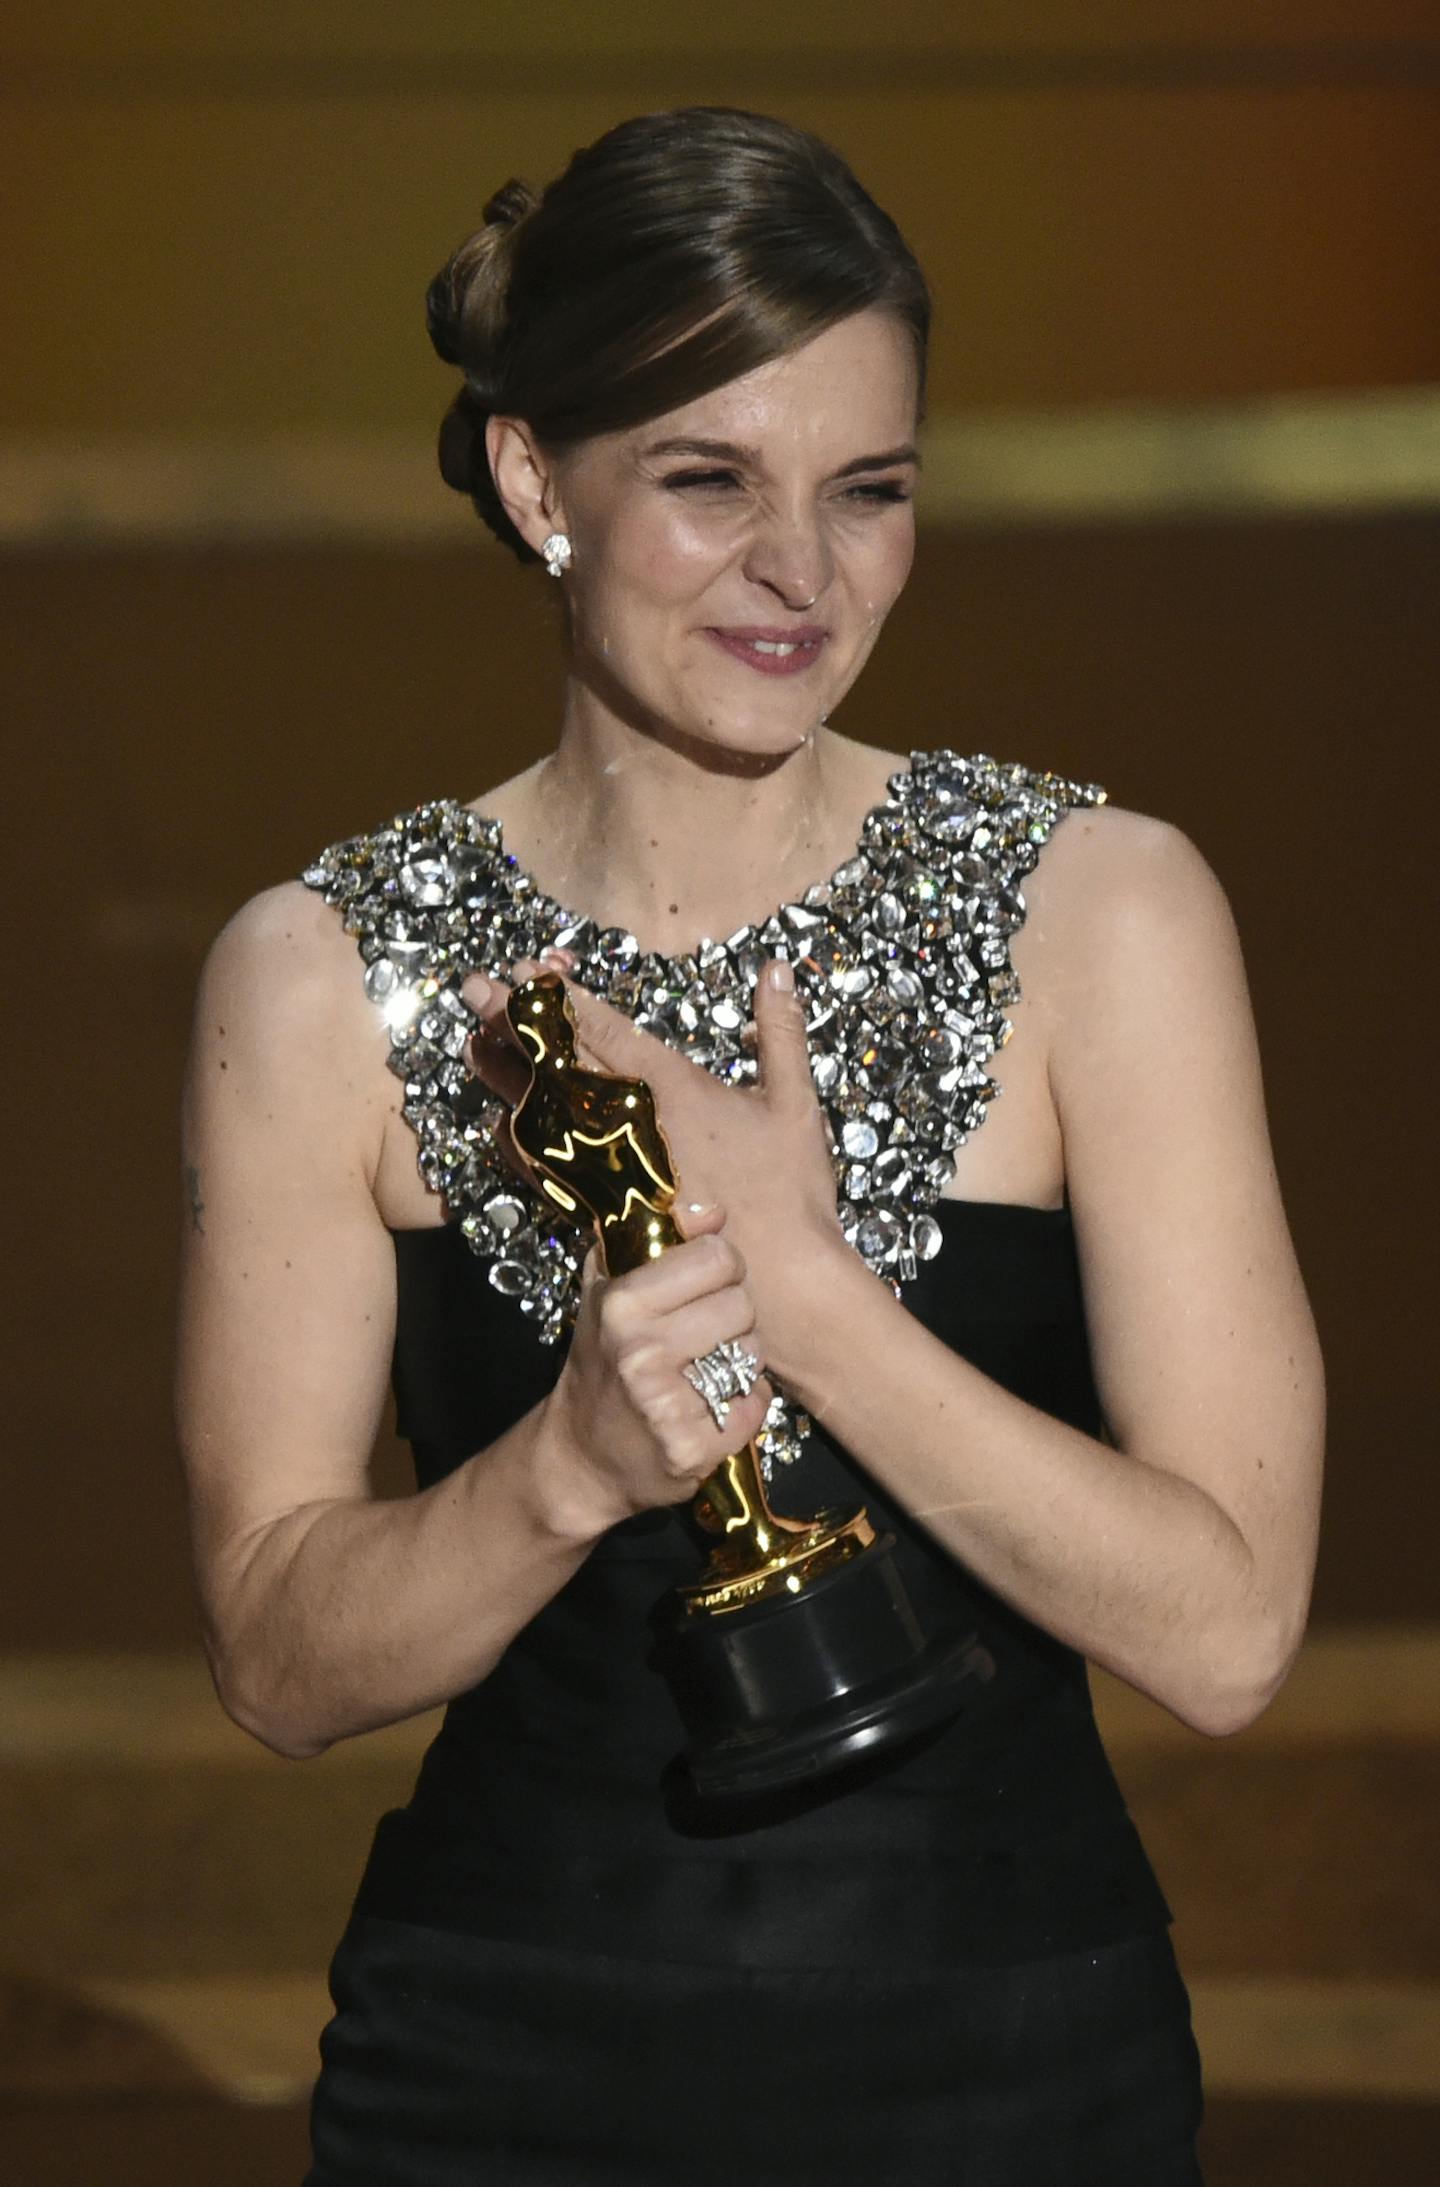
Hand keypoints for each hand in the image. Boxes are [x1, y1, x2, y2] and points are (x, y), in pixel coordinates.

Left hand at [461, 955, 846, 1389]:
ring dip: (508, 1076)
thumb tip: (775, 970)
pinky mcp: (606, 1209)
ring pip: (546, 1112)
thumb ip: (781, 1032)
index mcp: (672, 1091)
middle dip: (515, 1022)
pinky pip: (551, 1170)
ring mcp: (612, 1169)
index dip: (561, 997)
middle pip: (560, 1063)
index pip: (603, 1030)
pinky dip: (523, 1141)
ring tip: (473, 1044)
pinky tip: (501, 1125)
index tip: (525, 968)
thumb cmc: (791, 1193)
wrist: (780, 1283)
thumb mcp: (794, 1103)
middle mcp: (630, 1126)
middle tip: (474, 989)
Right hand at [536, 1205, 774, 1542]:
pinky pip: (755, 1405)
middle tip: (704, 1334)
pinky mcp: (692, 1449)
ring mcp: (667, 1404)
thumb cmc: (601, 1362)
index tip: (705, 1285)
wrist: (580, 1456)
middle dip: (731, 1317)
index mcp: (622, 1304)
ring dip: (740, 1361)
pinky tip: (710, 1407)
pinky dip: (743, 1406)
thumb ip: (654, 1238)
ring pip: (753, 1354)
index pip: (718, 1257)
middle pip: (742, 1305)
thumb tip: (711, 1209)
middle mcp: (642, 1352)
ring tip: (706, 1369)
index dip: (720, 1268)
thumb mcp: (608, 1291)